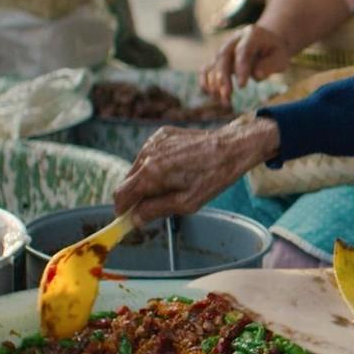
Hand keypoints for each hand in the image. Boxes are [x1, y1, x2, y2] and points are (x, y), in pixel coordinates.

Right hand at [113, 115, 280, 222]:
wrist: (232, 146)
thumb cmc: (213, 177)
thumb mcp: (186, 203)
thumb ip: (155, 210)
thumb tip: (135, 218)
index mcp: (151, 173)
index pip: (121, 195)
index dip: (122, 210)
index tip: (128, 218)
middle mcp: (147, 154)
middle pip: (128, 181)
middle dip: (137, 196)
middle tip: (156, 205)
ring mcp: (153, 141)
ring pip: (138, 168)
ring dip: (146, 179)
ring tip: (173, 184)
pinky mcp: (162, 134)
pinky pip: (149, 154)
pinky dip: (155, 164)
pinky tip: (176, 168)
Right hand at [202, 23, 290, 100]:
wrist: (267, 42)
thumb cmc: (275, 52)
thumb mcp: (281, 57)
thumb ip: (270, 65)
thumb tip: (256, 75)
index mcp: (251, 34)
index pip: (242, 50)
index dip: (240, 67)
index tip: (242, 86)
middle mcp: (234, 39)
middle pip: (223, 56)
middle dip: (223, 77)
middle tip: (227, 95)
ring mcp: (224, 48)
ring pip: (214, 63)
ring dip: (214, 83)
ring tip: (222, 100)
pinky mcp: (218, 59)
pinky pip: (207, 68)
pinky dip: (205, 81)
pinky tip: (210, 95)